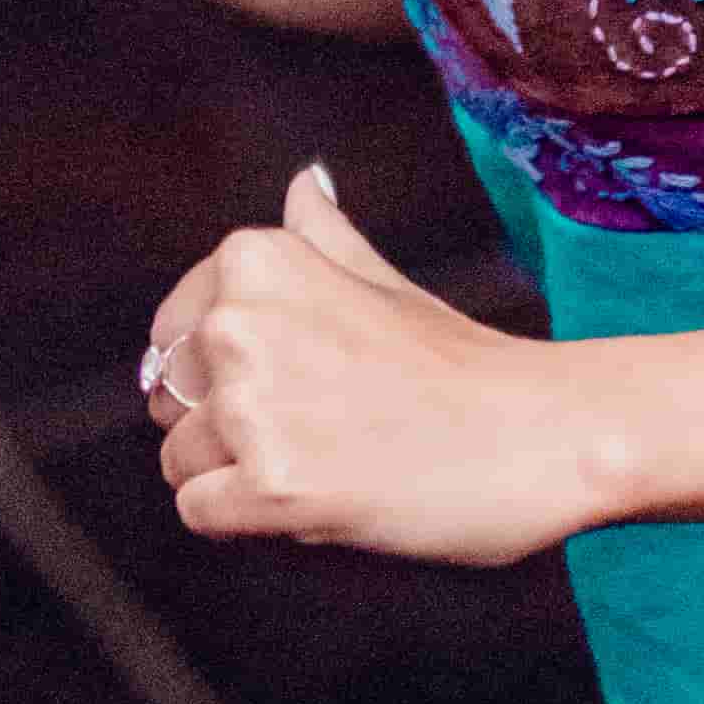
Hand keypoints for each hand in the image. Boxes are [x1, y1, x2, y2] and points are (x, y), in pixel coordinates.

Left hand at [145, 167, 584, 568]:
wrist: (534, 434)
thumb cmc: (457, 362)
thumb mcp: (379, 276)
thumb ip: (319, 236)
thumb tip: (303, 182)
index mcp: (254, 259)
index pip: (172, 333)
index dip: (227, 371)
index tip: (303, 377)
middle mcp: (237, 321)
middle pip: (169, 398)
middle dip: (227, 426)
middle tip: (324, 424)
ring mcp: (251, 405)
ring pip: (179, 461)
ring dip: (239, 476)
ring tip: (330, 458)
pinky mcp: (270, 486)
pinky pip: (200, 512)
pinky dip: (249, 521)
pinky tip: (320, 496)